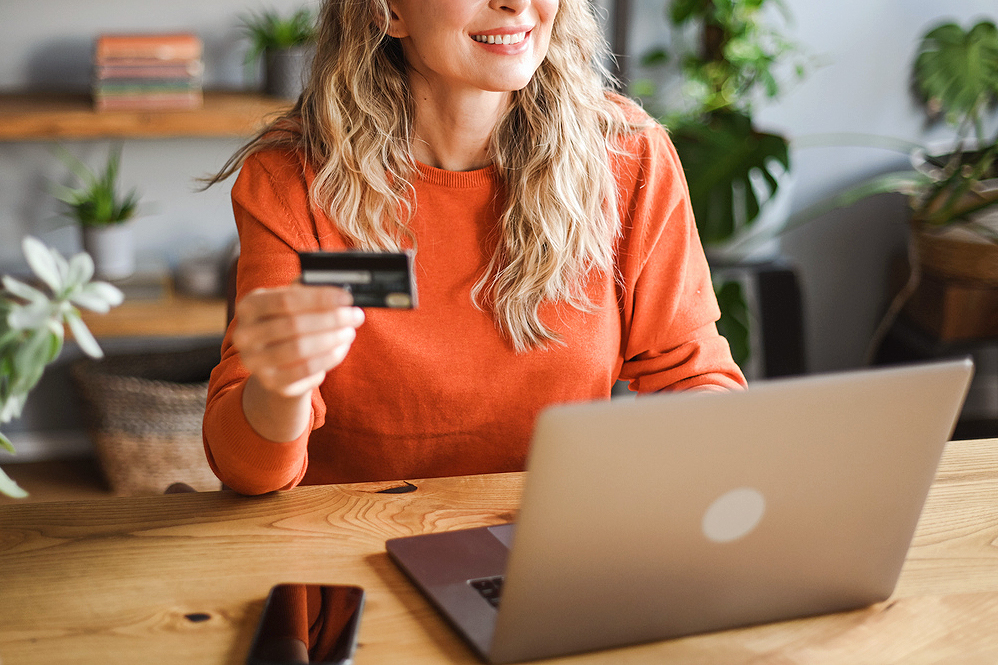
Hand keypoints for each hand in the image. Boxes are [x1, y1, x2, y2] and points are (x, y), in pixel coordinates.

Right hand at [232, 283, 364, 397]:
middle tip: (355, 316)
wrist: (275, 363)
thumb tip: (339, 290)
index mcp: (249, 306)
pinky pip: (305, 371)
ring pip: (300, 349)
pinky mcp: (270, 383)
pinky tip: (340, 349)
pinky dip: (328, 359)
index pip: (286, 299)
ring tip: (349, 332)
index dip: (319, 298)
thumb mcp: (292, 305)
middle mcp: (245, 334)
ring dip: (332, 339)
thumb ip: (308, 293)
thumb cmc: (288, 325)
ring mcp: (254, 361)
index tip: (346, 298)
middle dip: (331, 319)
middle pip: (294, 325)